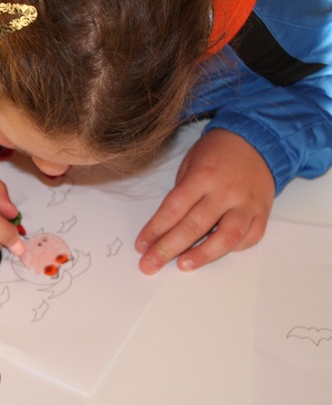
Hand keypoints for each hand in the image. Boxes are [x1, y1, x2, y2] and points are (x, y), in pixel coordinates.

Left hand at [135, 129, 275, 273]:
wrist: (257, 139)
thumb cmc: (217, 151)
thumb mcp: (190, 162)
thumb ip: (182, 193)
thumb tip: (167, 226)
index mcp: (202, 176)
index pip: (173, 209)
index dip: (155, 230)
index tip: (141, 246)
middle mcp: (225, 192)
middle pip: (193, 227)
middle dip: (168, 249)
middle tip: (150, 264)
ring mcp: (246, 203)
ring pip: (226, 237)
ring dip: (202, 255)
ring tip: (182, 266)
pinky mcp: (263, 211)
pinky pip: (250, 237)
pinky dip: (233, 249)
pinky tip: (215, 253)